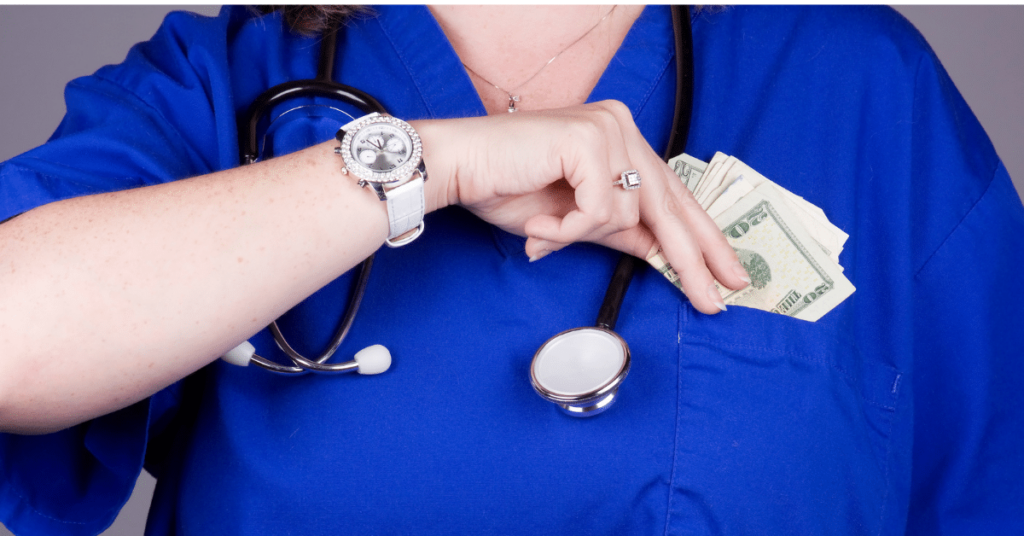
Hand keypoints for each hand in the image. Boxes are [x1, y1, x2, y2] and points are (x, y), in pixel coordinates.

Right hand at [413, 101, 749, 313]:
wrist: (459, 169)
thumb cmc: (506, 188)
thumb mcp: (575, 220)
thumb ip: (619, 231)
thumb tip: (661, 256)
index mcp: (621, 137)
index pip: (673, 194)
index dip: (702, 238)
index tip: (726, 275)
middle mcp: (621, 126)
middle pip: (669, 203)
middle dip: (693, 258)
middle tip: (717, 298)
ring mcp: (607, 128)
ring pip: (629, 213)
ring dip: (582, 235)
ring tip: (543, 233)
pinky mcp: (588, 139)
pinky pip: (600, 210)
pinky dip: (568, 229)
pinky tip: (539, 226)